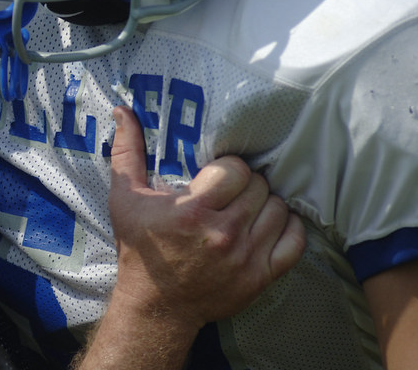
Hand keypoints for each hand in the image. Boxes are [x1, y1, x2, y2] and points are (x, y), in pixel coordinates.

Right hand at [107, 105, 304, 327]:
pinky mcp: (260, 277)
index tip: (216, 178)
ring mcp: (245, 258)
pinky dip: (286, 228)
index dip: (228, 169)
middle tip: (230, 194)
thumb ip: (127, 152)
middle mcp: (222, 234)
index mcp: (192, 211)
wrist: (155, 306)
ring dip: (264, 204)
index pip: (237, 170)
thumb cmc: (140, 250)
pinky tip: (267, 225)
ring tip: (245, 209)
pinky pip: (294, 241)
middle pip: (259, 187)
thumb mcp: (125, 198)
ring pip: (277, 208)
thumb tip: (122, 111)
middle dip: (245, 185)